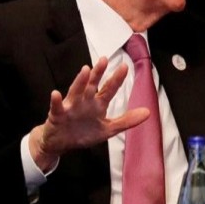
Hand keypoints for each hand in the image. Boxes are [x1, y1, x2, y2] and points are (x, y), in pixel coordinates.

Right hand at [28, 57, 148, 171]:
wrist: (61, 144)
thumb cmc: (83, 133)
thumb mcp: (108, 129)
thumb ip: (127, 121)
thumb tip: (148, 112)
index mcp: (97, 104)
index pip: (109, 89)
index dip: (116, 79)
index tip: (124, 66)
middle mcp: (85, 102)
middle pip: (92, 85)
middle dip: (98, 73)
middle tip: (103, 59)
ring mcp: (71, 107)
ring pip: (76, 92)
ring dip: (80, 81)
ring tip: (86, 70)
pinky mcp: (57, 115)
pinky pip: (57, 107)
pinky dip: (56, 101)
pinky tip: (56, 94)